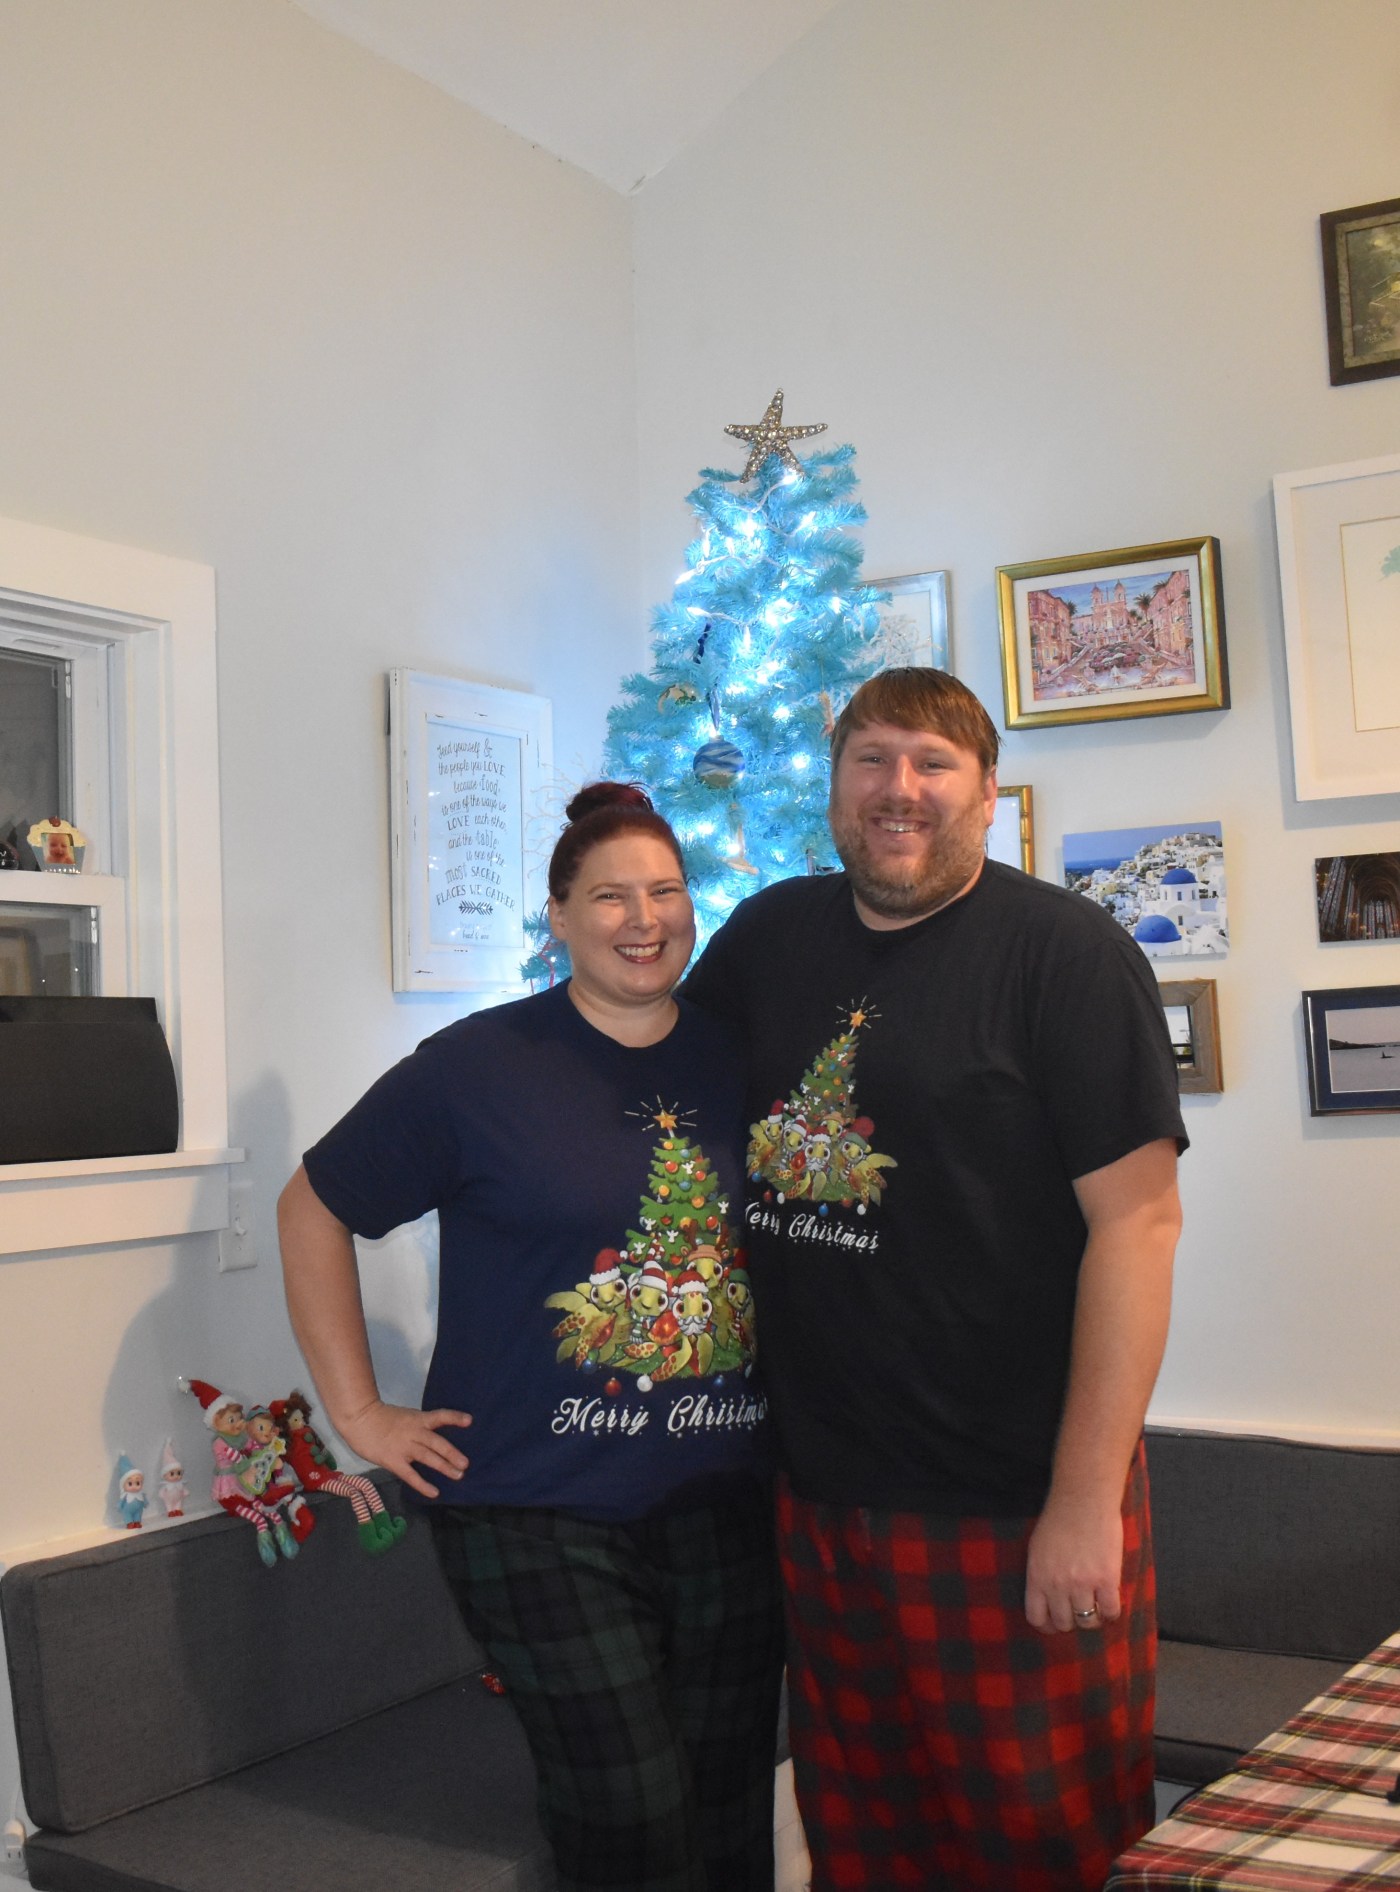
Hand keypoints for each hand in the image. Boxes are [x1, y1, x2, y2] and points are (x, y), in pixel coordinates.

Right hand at [334, 1400, 471, 1500]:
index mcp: (417, 1419)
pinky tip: (434, 1492)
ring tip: (458, 1475)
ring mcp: (404, 1447)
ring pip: (428, 1457)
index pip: (439, 1416)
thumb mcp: (404, 1417)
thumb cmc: (380, 1418)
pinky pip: (411, 1475)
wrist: (359, 1419)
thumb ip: (417, 1427)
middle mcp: (414, 1432)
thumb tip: (430, 1440)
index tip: (469, 1421)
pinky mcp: (393, 1461)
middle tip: (466, 1464)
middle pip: (437, 1442)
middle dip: (453, 1453)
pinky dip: (423, 1484)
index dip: (455, 1418)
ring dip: (444, 1466)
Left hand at [1024, 1494, 1122, 1634]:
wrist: (1083, 1499)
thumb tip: (1047, 1601)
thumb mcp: (1037, 1549)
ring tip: (1096, 1606)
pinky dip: (1111, 1612)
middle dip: (1071, 1621)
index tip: (1055, 1623)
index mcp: (1036, 1577)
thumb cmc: (1058, 1519)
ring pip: (1087, 1621)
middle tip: (1078, 1610)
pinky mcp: (1107, 1579)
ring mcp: (1083, 1584)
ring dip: (1092, 1618)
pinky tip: (1110, 1602)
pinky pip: (1110, 1612)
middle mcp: (1057, 1585)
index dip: (1047, 1625)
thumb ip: (1041, 1576)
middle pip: (1064, 1623)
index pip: (1037, 1618)